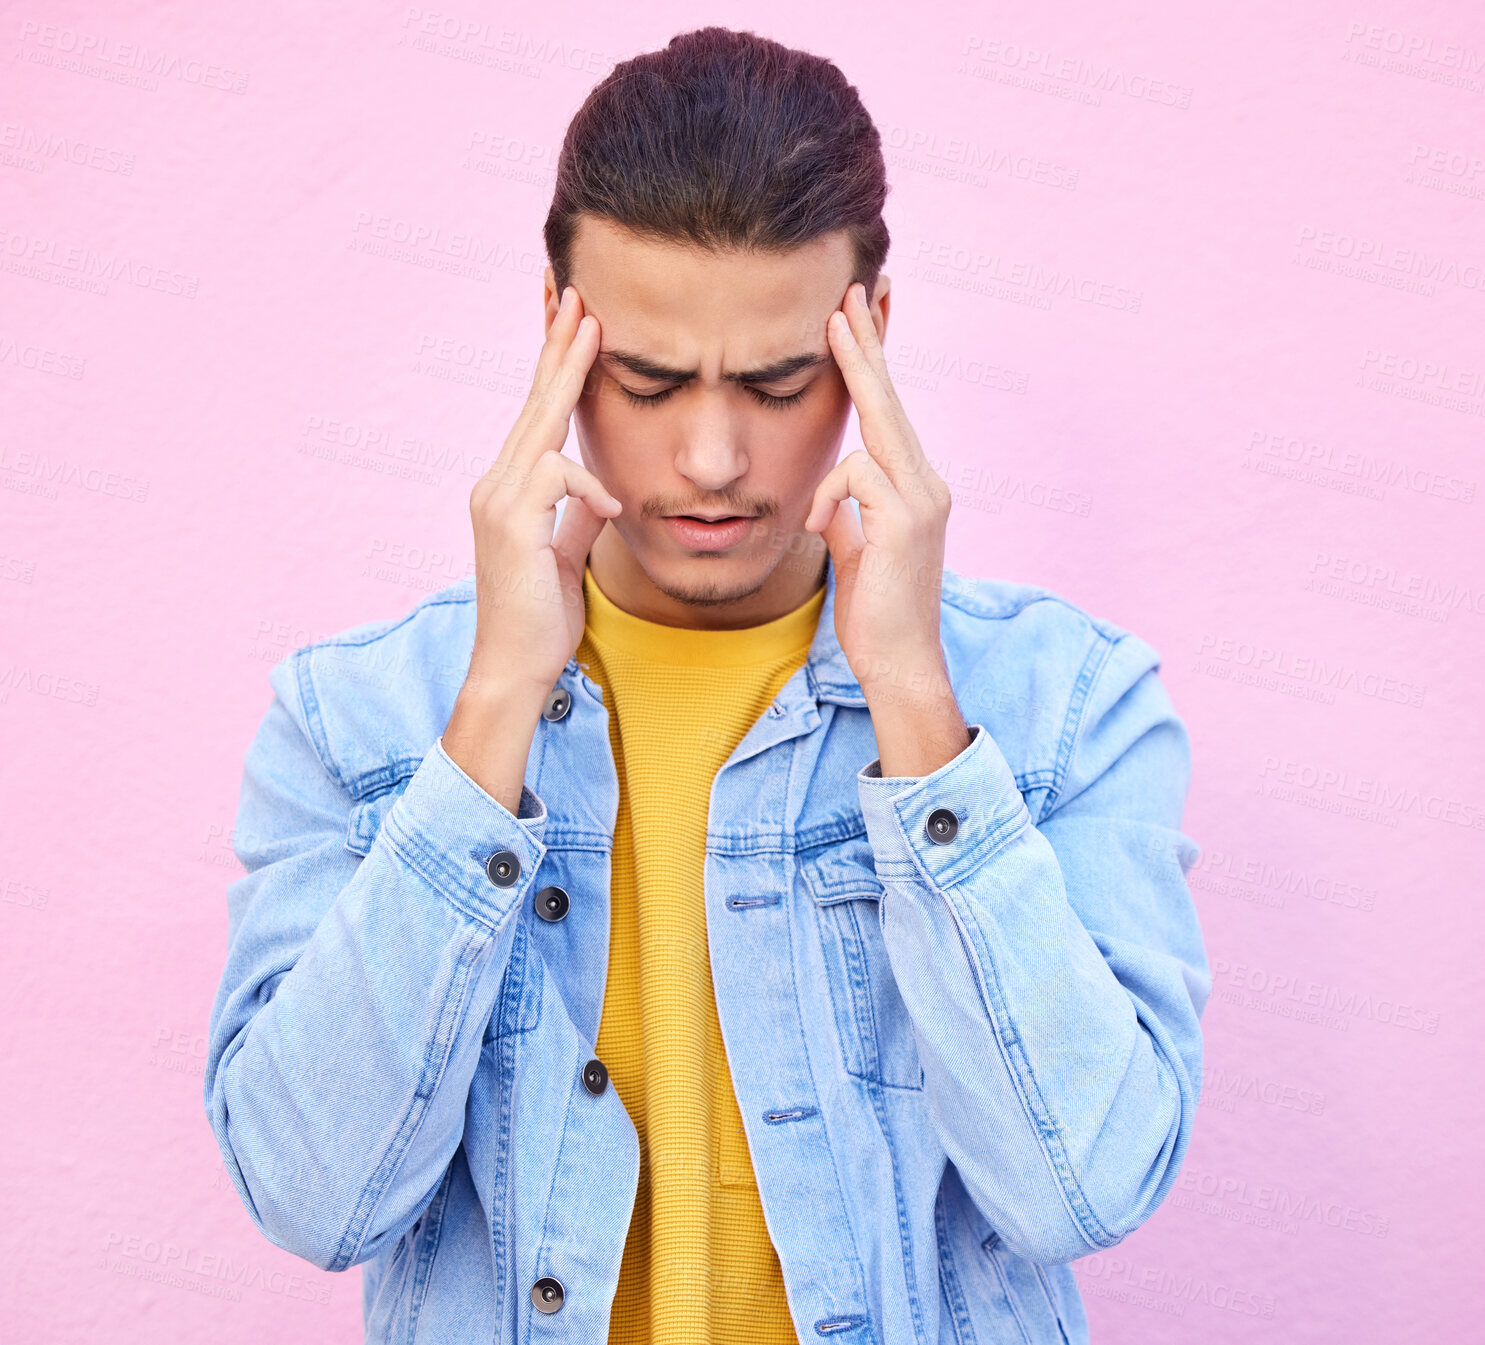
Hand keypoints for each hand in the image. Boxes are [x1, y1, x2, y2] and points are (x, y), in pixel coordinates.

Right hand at [464, 285, 619, 698]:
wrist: (515, 669)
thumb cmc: (542, 618)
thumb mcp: (569, 555)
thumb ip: (578, 516)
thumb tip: (598, 493)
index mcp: (513, 488)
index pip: (538, 414)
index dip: (556, 365)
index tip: (574, 318)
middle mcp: (497, 484)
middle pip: (534, 401)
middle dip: (557, 342)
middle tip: (576, 289)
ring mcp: (499, 502)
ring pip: (539, 423)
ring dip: (568, 373)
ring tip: (592, 326)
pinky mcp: (511, 525)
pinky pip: (557, 479)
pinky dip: (588, 488)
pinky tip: (608, 511)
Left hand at [805, 283, 969, 775]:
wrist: (899, 664)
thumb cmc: (875, 614)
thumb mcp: (854, 550)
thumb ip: (846, 514)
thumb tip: (826, 498)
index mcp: (914, 488)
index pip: (889, 413)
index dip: (872, 364)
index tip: (854, 318)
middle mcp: (927, 485)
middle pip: (889, 402)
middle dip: (865, 346)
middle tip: (847, 296)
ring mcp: (922, 501)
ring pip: (874, 433)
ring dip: (838, 437)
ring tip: (820, 467)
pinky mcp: (906, 521)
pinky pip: (854, 478)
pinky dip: (827, 500)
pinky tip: (817, 531)